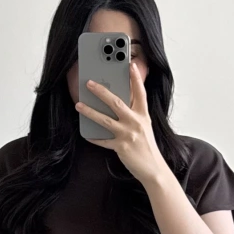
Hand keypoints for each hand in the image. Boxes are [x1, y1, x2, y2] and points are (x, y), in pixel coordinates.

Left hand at [75, 60, 168, 185]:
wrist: (154, 169)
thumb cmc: (147, 147)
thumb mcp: (144, 126)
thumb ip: (134, 114)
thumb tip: (118, 103)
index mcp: (143, 115)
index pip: (140, 92)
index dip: (135, 78)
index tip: (129, 64)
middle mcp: (136, 122)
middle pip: (116, 102)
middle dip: (101, 91)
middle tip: (89, 83)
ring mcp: (128, 135)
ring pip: (105, 119)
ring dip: (90, 111)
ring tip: (79, 105)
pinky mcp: (121, 147)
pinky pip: (103, 140)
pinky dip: (93, 137)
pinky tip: (85, 133)